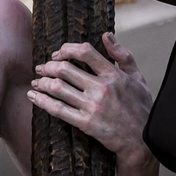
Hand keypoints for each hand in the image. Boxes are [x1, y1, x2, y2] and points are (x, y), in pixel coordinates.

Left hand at [30, 34, 156, 175]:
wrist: (142, 140)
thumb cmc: (140, 107)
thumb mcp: (137, 77)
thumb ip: (122, 55)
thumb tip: (106, 35)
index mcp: (113, 74)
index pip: (85, 52)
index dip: (67, 49)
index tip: (58, 53)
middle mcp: (101, 88)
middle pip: (65, 69)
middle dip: (48, 66)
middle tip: (41, 68)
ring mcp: (92, 106)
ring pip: (58, 88)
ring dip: (42, 82)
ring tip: (36, 81)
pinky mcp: (86, 123)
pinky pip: (58, 109)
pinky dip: (42, 101)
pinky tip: (34, 96)